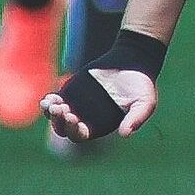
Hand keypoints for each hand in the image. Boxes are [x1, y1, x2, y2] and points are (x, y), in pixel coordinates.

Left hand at [40, 68, 158, 140]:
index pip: (80, 135)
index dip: (73, 130)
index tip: (73, 117)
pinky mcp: (71, 91)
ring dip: (51, 112)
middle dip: (58, 121)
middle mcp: (86, 118)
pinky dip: (49, 101)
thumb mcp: (145, 102)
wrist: (133, 60)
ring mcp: (76, 104)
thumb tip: (125, 134)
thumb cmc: (141, 83)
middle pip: (63, 128)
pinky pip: (55, 100)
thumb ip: (136, 118)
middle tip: (60, 108)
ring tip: (52, 103)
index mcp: (100, 125)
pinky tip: (50, 98)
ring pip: (55, 116)